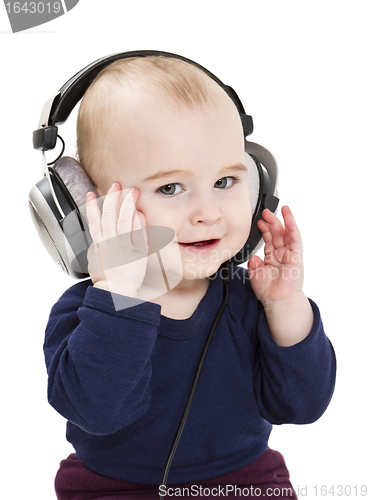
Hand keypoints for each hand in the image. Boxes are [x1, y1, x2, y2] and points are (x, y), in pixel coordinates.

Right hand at [85, 183, 147, 297]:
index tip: (92, 194)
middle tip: (117, 185)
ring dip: (128, 204)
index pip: (93, 220)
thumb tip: (97, 240)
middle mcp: (110, 242)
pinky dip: (139, 221)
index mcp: (99, 244)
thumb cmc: (106, 280)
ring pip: (124, 220)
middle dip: (113, 198)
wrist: (115, 292)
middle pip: (110, 215)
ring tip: (131, 192)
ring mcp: (124, 246)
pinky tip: (140, 211)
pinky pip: (138, 233)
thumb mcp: (95, 261)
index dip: (92, 205)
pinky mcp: (137, 252)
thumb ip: (96, 247)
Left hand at [248, 206, 312, 345]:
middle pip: (278, 233)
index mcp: (273, 257)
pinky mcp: (297, 256)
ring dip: (284, 220)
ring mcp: (290, 254)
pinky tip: (289, 218)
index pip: (269, 239)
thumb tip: (253, 257)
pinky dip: (293, 228)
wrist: (278, 302)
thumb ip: (253, 264)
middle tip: (265, 211)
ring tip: (280, 209)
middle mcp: (282, 254)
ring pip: (288, 233)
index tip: (259, 220)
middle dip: (272, 221)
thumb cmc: (269, 291)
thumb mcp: (255, 275)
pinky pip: (296, 239)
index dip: (264, 229)